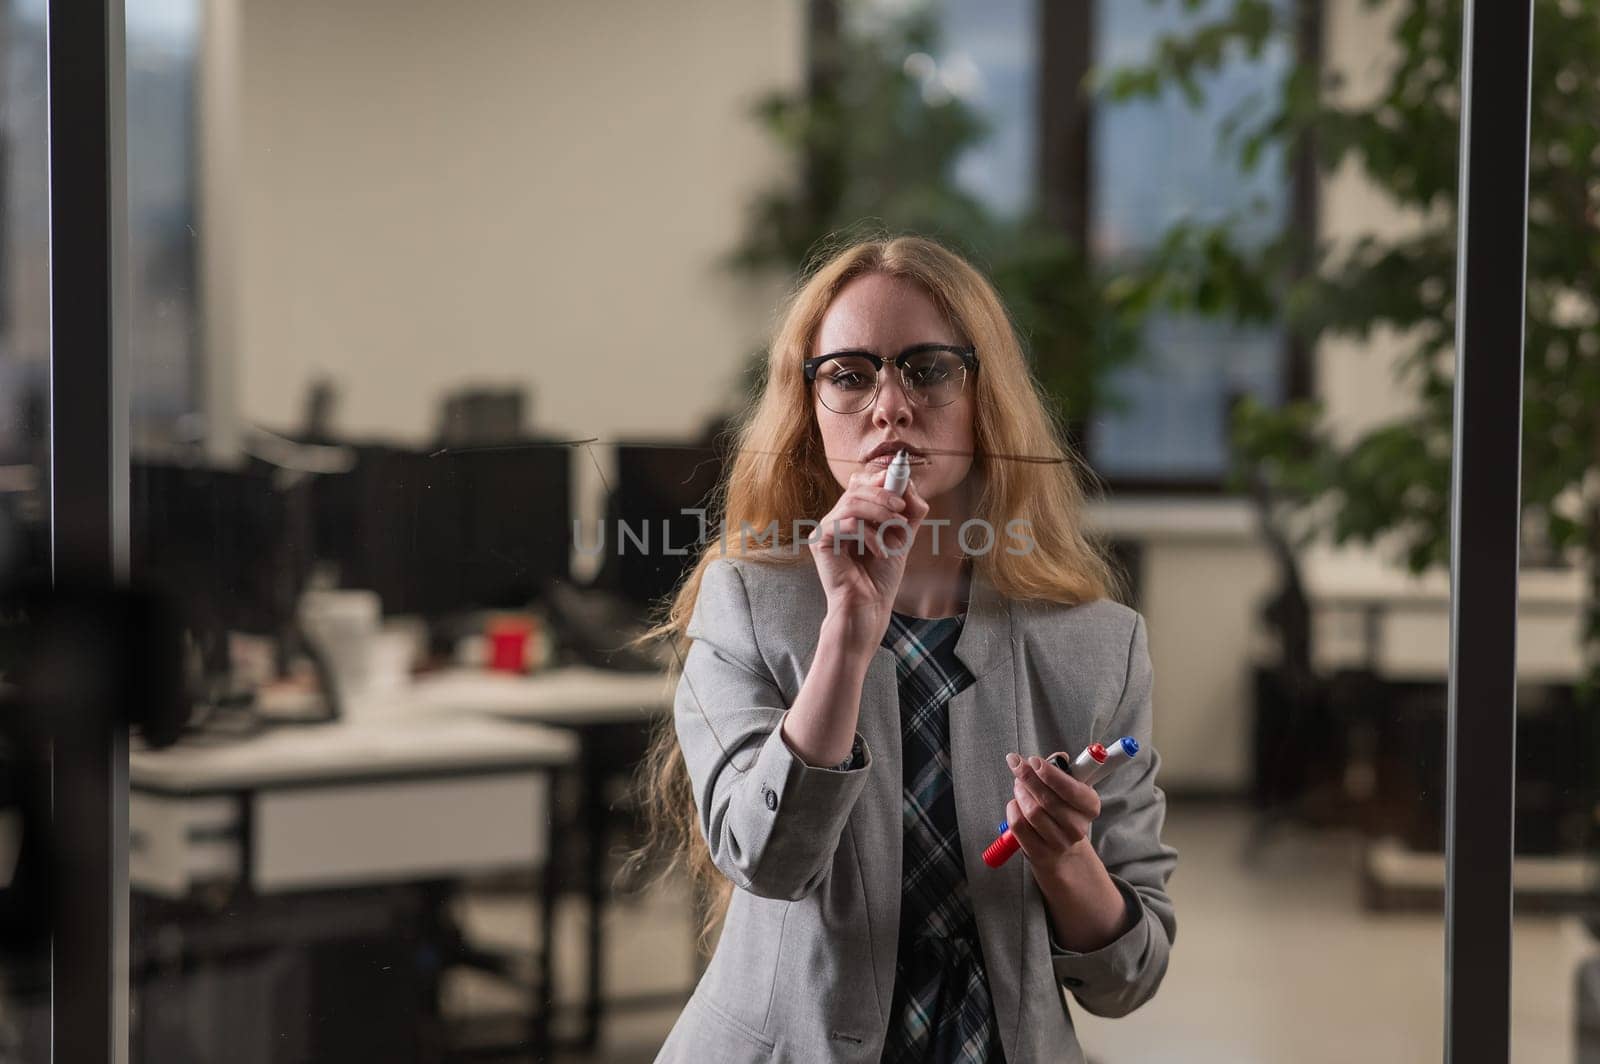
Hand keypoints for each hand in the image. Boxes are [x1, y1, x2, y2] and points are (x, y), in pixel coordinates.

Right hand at [811, 468, 929, 644]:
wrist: (869, 607)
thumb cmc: (882, 577)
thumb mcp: (903, 537)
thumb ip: (909, 511)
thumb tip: (908, 484)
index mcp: (853, 515)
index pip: (861, 483)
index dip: (880, 479)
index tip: (902, 486)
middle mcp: (837, 519)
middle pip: (855, 488)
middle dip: (883, 494)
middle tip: (902, 508)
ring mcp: (826, 529)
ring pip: (851, 502)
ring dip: (879, 511)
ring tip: (897, 528)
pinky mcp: (819, 542)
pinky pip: (846, 524)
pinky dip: (869, 535)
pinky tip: (880, 552)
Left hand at [1004, 751, 1102, 881]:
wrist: (1062, 851)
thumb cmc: (1064, 811)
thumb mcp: (1070, 788)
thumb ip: (1062, 769)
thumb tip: (1058, 757)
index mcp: (1090, 807)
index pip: (1071, 789)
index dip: (1050, 773)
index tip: (1033, 760)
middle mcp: (1077, 827)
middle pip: (1047, 799)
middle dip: (1028, 777)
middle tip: (1017, 766)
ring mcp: (1059, 842)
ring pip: (1032, 811)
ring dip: (1020, 793)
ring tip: (1018, 785)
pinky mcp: (1039, 853)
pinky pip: (1019, 826)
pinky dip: (1012, 810)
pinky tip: (1015, 803)